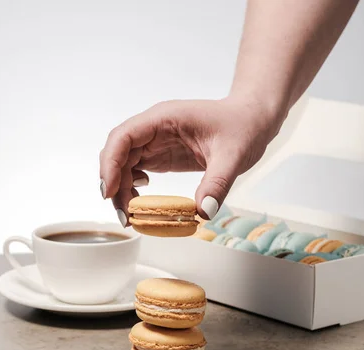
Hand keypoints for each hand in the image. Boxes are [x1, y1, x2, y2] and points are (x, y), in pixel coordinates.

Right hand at [99, 96, 285, 224]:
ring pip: (123, 165)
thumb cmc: (243, 126)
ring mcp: (155, 142)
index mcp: (163, 118)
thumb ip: (217, 183)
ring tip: (133, 216)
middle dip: (114, 184)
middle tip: (125, 216)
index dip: (110, 162)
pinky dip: (133, 189)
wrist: (252, 120)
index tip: (110, 190)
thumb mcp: (233, 155)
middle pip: (117, 154)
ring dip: (122, 191)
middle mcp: (153, 129)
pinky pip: (135, 171)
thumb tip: (203, 213)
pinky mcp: (160, 155)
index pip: (123, 137)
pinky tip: (143, 201)